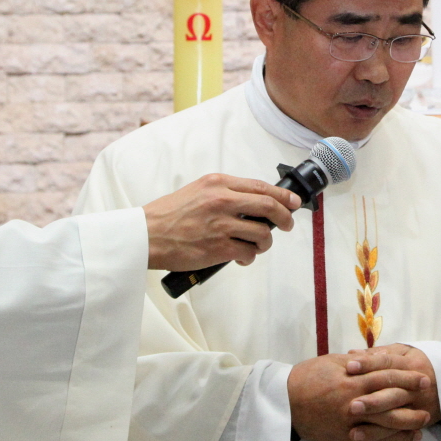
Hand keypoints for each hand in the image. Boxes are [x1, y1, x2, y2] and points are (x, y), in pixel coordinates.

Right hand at [143, 174, 300, 271]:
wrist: (147, 235)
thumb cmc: (169, 214)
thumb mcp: (197, 190)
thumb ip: (224, 192)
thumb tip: (253, 200)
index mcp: (217, 183)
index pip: (261, 187)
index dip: (283, 196)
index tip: (292, 202)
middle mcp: (222, 201)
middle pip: (269, 207)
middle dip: (284, 218)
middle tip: (285, 225)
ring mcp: (221, 225)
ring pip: (262, 234)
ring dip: (264, 242)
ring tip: (256, 245)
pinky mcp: (219, 248)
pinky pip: (248, 253)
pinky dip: (249, 257)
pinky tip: (241, 257)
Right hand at [287, 354, 431, 440]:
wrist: (284, 402)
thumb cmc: (306, 378)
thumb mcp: (330, 362)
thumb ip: (355, 363)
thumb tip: (375, 359)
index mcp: (352, 377)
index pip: (386, 374)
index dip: (406, 375)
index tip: (422, 376)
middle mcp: (355, 398)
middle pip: (391, 397)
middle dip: (412, 396)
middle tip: (430, 395)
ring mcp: (351, 418)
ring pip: (385, 421)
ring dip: (407, 422)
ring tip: (423, 421)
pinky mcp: (345, 434)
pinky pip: (372, 438)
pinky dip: (389, 439)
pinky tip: (403, 439)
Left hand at [343, 344, 440, 439]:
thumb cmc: (418, 364)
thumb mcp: (404, 352)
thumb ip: (379, 353)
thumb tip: (352, 354)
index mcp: (411, 365)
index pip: (388, 364)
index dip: (369, 364)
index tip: (349, 367)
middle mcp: (415, 389)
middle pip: (393, 395)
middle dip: (373, 402)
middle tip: (352, 407)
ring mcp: (418, 409)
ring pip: (396, 419)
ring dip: (374, 428)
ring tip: (353, 433)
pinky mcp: (417, 424)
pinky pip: (398, 436)